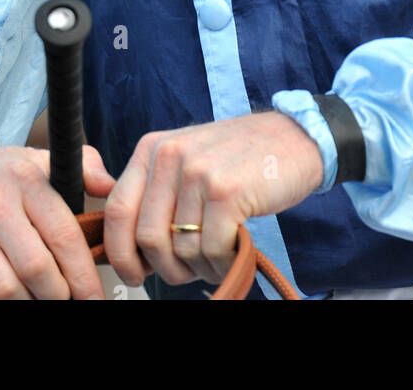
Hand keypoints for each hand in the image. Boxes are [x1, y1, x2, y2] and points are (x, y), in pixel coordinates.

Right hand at [0, 144, 114, 299]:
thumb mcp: (32, 158)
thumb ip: (80, 164)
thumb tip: (108, 186)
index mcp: (23, 179)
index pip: (63, 235)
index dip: (84, 274)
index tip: (94, 297)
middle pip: (36, 268)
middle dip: (58, 295)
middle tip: (65, 302)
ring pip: (4, 289)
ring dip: (26, 305)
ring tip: (37, 303)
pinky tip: (1, 303)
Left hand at [102, 112, 322, 288]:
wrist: (295, 138)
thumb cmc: (240, 158)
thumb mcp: (186, 160)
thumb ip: (155, 192)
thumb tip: (125, 249)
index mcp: (152, 148)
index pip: (117, 210)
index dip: (121, 253)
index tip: (134, 274)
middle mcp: (170, 155)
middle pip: (147, 238)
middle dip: (166, 268)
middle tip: (187, 271)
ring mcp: (198, 171)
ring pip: (181, 248)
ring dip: (200, 267)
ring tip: (218, 256)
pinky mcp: (226, 191)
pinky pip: (211, 249)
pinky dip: (222, 263)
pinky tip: (234, 252)